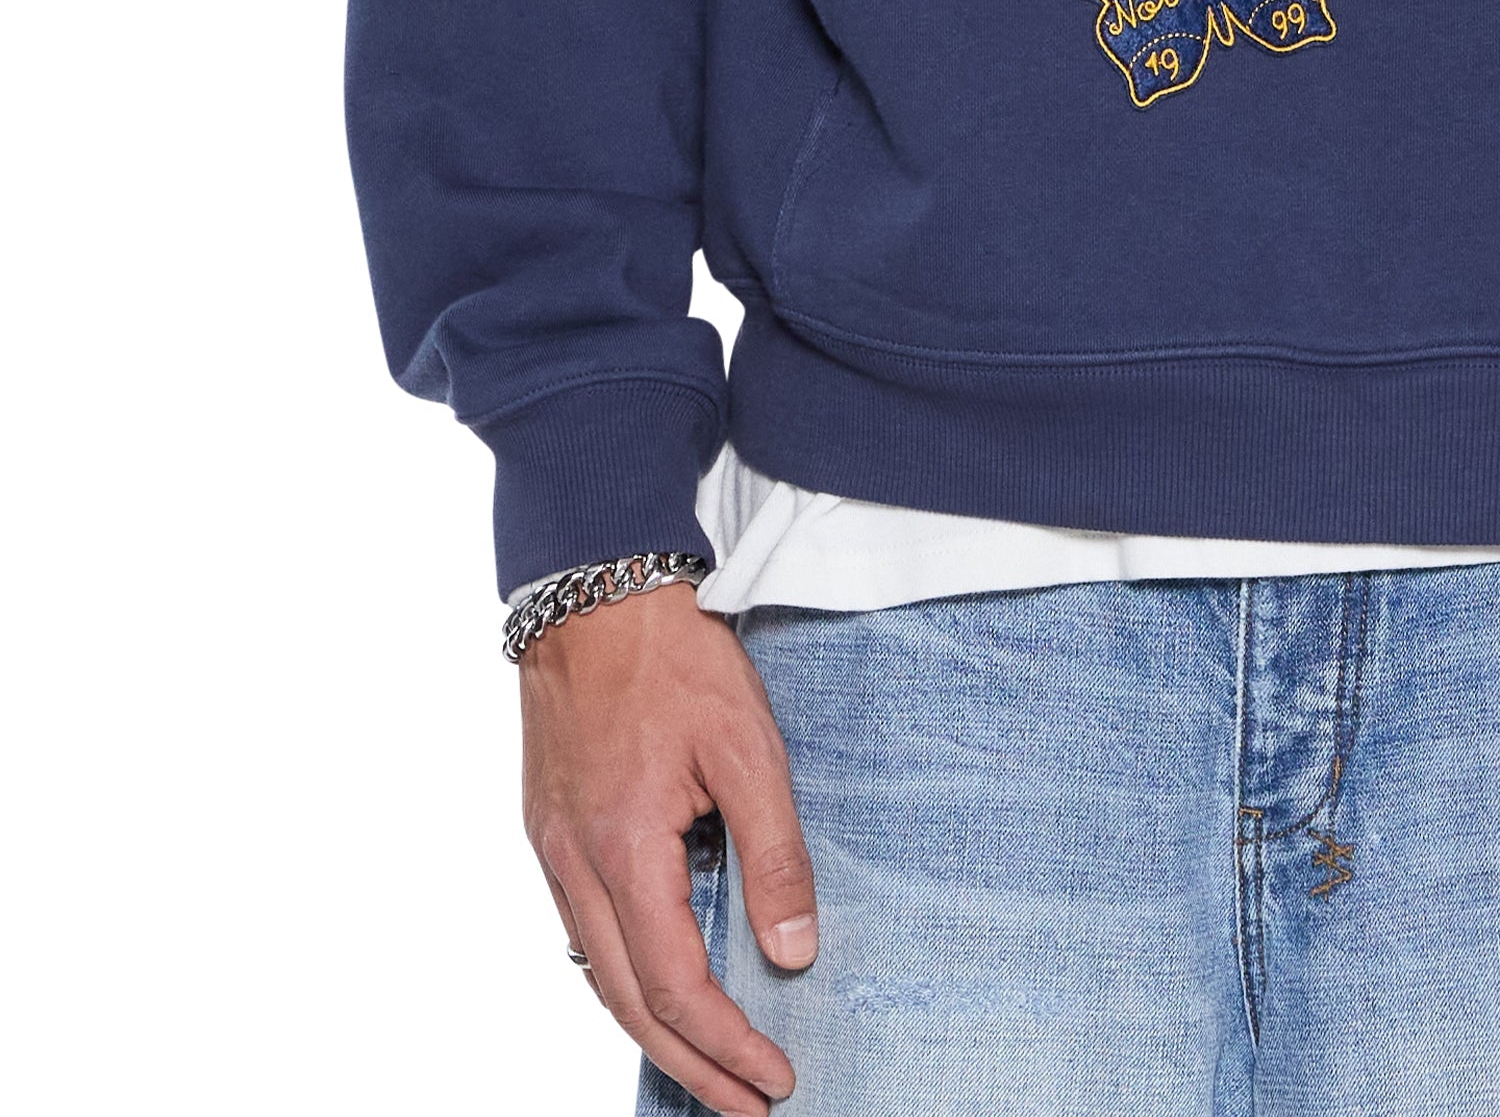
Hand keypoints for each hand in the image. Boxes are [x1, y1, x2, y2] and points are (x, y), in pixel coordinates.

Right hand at [520, 583, 816, 1114]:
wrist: (594, 590)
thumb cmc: (672, 657)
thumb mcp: (748, 746)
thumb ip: (773, 852)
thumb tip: (793, 951)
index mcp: (623, 847)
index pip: (674, 985)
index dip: (727, 1044)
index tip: (776, 1078)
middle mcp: (575, 861)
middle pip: (627, 1002)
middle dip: (691, 1065)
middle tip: (748, 1104)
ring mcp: (553, 846)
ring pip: (597, 971)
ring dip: (653, 1028)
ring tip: (710, 1064)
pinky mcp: (550, 825)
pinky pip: (583, 928)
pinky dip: (623, 975)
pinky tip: (657, 980)